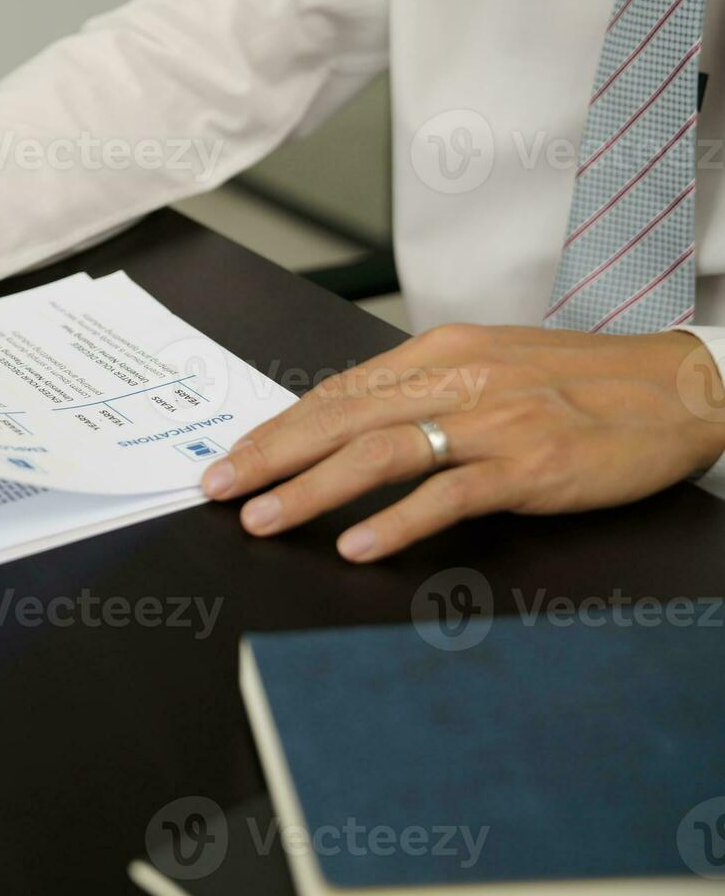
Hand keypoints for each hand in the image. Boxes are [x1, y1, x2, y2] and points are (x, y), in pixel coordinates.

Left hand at [199, 325, 724, 562]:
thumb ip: (420, 393)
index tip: (230, 457)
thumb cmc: (579, 380)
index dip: (276, 428)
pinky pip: (450, 494)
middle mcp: (458, 377)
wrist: (681, 387)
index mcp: (439, 352)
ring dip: (312, 489)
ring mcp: (494, 421)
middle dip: (269, 457)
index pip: (336, 393)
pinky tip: (357, 543)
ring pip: (381, 453)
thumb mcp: (488, 367)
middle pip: (341, 418)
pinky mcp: (531, 465)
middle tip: (216, 489)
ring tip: (264, 519)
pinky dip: (398, 521)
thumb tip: (344, 426)